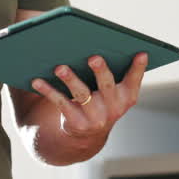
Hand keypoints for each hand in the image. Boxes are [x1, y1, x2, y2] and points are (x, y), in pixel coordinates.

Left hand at [30, 53, 146, 140]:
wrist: (86, 136)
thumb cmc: (99, 101)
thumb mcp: (111, 91)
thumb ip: (112, 71)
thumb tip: (94, 41)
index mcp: (126, 96)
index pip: (134, 80)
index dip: (138, 67)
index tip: (141, 52)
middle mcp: (114, 107)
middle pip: (106, 85)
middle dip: (100, 71)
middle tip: (93, 57)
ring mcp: (96, 117)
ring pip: (82, 94)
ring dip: (71, 79)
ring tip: (60, 67)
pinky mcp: (77, 122)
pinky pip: (61, 103)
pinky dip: (49, 90)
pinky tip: (37, 80)